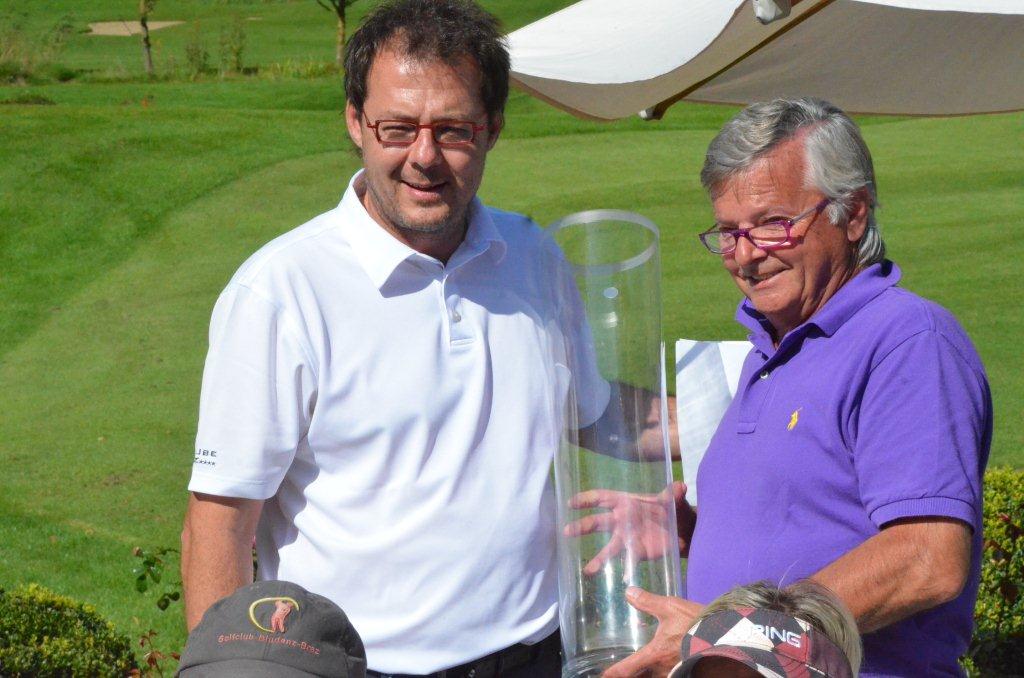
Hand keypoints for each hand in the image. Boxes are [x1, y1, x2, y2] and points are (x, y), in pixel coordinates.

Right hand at [564, 482, 690, 575]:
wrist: (685, 529)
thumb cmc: (673, 509)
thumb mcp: (673, 500)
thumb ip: (674, 495)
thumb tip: (681, 486)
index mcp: (625, 502)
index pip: (601, 498)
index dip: (586, 499)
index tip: (571, 503)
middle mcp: (621, 520)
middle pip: (597, 522)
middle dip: (582, 526)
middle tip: (567, 531)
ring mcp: (627, 538)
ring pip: (609, 548)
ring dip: (599, 559)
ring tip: (589, 571)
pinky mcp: (637, 552)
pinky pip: (628, 562)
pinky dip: (625, 571)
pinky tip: (619, 580)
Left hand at [601, 588, 702, 677]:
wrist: (725, 635)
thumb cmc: (696, 622)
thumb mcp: (670, 607)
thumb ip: (647, 602)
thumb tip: (628, 592)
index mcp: (654, 654)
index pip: (627, 669)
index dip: (612, 673)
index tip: (602, 676)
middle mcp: (662, 669)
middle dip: (631, 676)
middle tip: (620, 672)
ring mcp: (675, 673)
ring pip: (653, 677)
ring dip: (645, 674)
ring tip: (639, 670)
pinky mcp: (686, 672)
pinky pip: (667, 675)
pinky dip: (658, 672)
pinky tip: (657, 666)